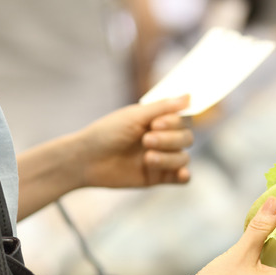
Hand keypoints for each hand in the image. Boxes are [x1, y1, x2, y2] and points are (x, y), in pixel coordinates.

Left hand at [75, 96, 192, 187]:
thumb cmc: (107, 133)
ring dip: (169, 158)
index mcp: (158, 121)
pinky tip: (181, 173)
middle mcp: (163, 139)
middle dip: (169, 140)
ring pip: (183, 158)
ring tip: (147, 158)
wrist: (86, 160)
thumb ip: (163, 107)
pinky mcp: (158, 178)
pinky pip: (182, 178)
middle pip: (186, 139)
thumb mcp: (135, 116)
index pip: (183, 120)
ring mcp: (162, 158)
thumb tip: (189, 96)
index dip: (174, 123)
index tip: (154, 124)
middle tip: (145, 140)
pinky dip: (184, 175)